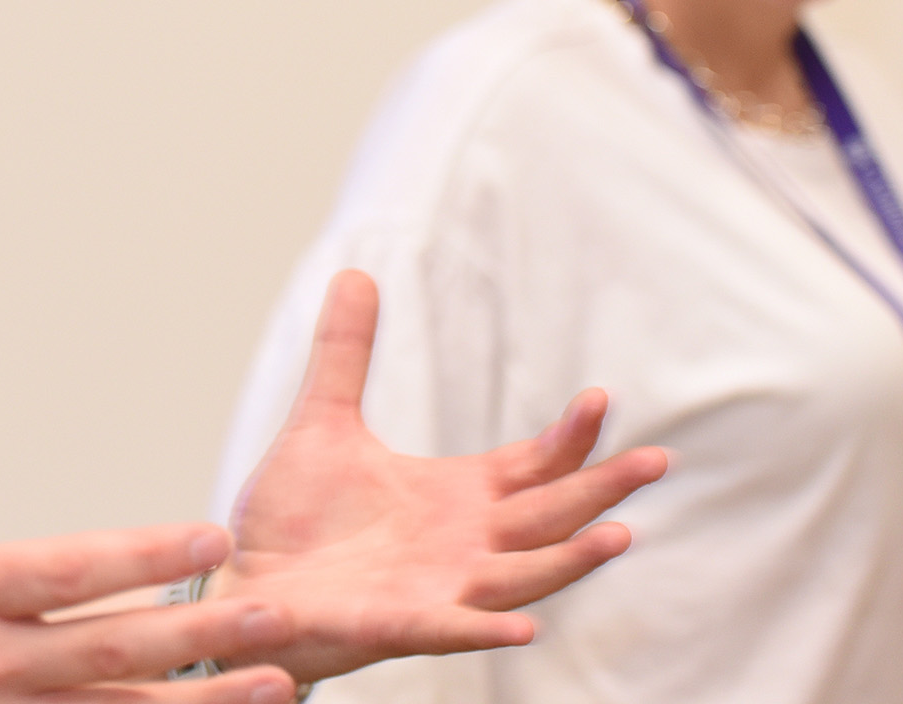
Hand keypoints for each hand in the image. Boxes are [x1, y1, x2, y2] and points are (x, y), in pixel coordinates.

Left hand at [217, 270, 670, 683]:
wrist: (246, 580)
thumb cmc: (295, 516)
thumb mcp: (323, 420)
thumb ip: (345, 353)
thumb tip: (353, 272)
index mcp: (455, 497)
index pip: (531, 467)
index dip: (568, 438)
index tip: (600, 398)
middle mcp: (462, 545)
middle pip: (549, 518)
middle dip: (601, 491)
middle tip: (656, 460)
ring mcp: (438, 588)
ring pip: (521, 577)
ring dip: (568, 560)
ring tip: (617, 536)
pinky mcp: (397, 624)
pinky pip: (451, 629)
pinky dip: (486, 627)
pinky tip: (523, 628)